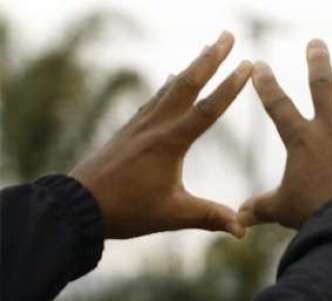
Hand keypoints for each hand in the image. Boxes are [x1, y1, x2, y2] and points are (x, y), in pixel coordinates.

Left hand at [70, 32, 250, 239]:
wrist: (78, 205)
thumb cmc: (127, 210)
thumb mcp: (173, 215)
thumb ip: (209, 217)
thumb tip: (243, 229)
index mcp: (170, 142)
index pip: (208, 109)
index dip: (230, 87)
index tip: (248, 65)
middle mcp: (155, 126)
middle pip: (188, 84)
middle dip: (210, 58)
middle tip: (228, 36)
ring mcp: (140, 125)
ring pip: (171, 88)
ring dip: (192, 67)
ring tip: (205, 49)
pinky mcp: (130, 131)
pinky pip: (155, 100)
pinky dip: (169, 85)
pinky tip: (172, 79)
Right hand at [238, 41, 331, 229]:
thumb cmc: (315, 215)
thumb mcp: (283, 209)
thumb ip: (261, 207)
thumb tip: (238, 219)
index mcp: (301, 139)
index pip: (278, 104)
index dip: (266, 83)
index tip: (259, 66)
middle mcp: (330, 127)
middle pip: (322, 84)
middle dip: (318, 61)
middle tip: (317, 44)